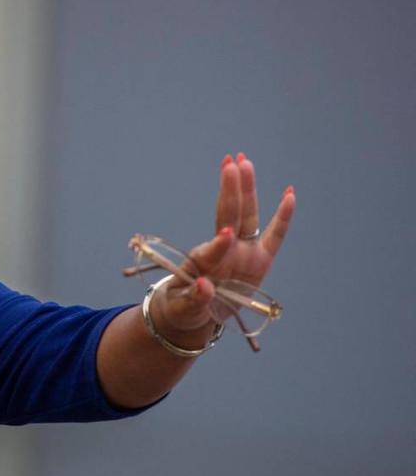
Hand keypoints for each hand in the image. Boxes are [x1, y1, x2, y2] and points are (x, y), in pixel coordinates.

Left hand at [153, 152, 295, 336]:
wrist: (197, 314)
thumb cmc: (185, 307)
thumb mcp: (185, 307)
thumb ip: (195, 299)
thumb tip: (205, 287)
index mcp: (203, 262)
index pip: (212, 250)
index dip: (218, 245)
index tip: (225, 235)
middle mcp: (224, 250)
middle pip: (228, 216)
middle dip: (230, 191)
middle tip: (230, 163)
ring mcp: (243, 252)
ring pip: (246, 216)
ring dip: (246, 189)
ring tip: (244, 162)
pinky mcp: (260, 259)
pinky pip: (275, 235)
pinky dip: (283, 216)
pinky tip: (289, 193)